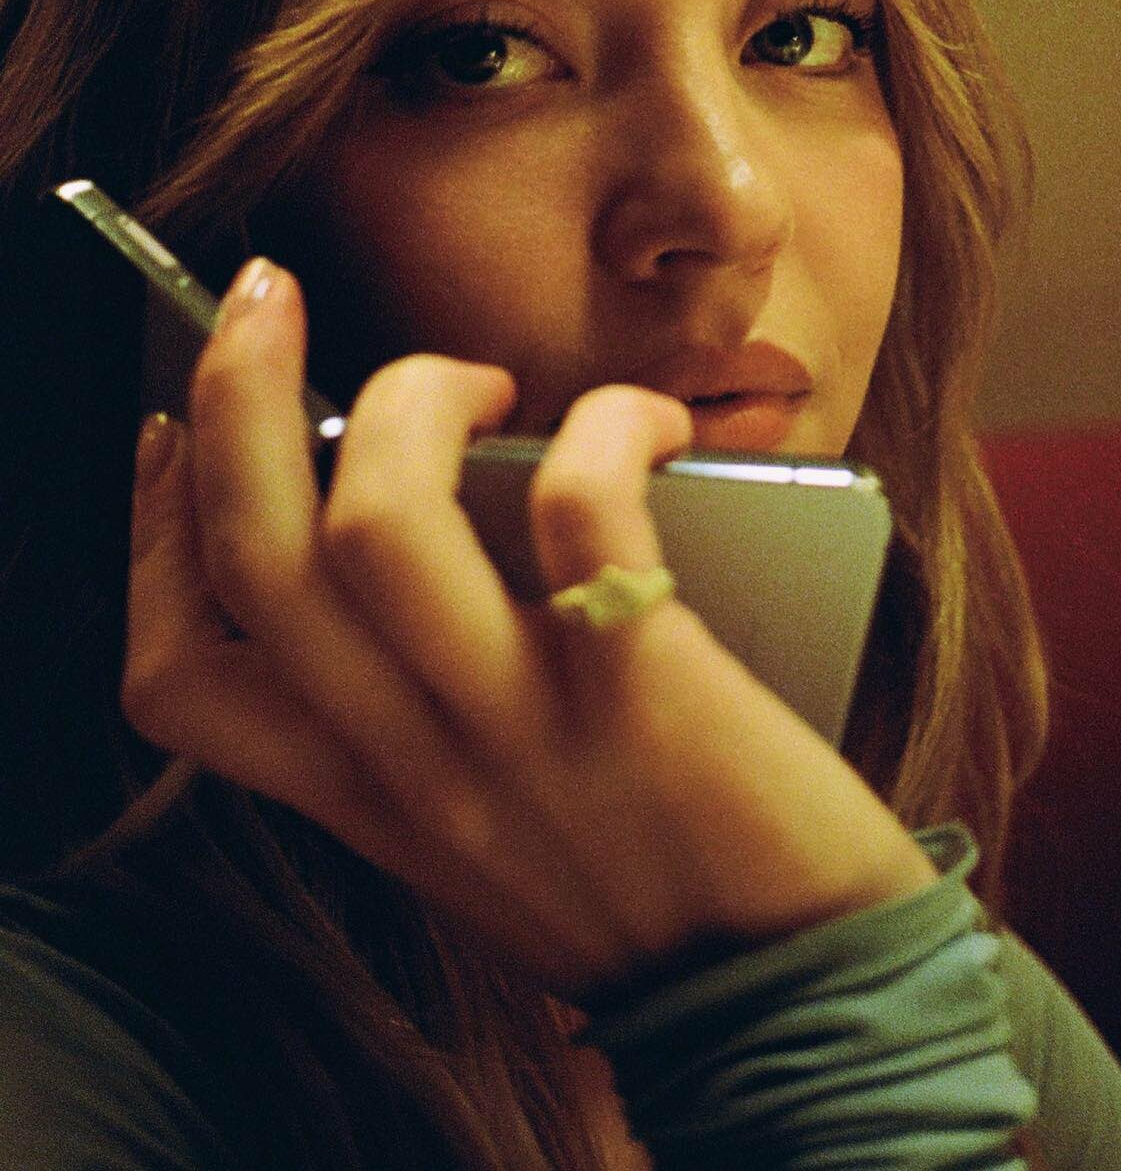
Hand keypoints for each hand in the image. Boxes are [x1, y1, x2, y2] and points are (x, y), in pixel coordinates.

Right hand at [123, 260, 935, 998]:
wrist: (795, 998)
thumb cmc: (648, 888)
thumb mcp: (481, 825)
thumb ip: (418, 716)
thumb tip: (425, 539)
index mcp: (365, 797)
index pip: (178, 677)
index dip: (152, 535)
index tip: (178, 434)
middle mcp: (413, 764)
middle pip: (256, 558)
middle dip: (236, 395)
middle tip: (266, 296)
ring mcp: (517, 727)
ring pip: (374, 524)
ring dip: (406, 403)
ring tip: (476, 379)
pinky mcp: (640, 689)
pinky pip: (579, 510)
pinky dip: (604, 428)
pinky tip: (646, 423)